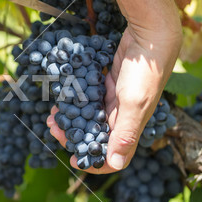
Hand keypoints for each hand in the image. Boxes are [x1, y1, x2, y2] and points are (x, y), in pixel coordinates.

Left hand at [47, 21, 181, 173]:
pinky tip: (61, 97)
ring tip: (52, 115)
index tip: (71, 158)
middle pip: (94, 135)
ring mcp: (113, 101)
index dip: (93, 161)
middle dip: (72, 136)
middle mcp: (120, 117)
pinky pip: (87, 98)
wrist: (149, 36)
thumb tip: (118, 165)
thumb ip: (125, 134)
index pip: (113, 155)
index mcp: (129, 127)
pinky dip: (74, 100)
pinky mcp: (107, 86)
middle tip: (53, 129)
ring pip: (88, 117)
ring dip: (69, 118)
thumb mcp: (134, 104)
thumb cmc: (144, 72)